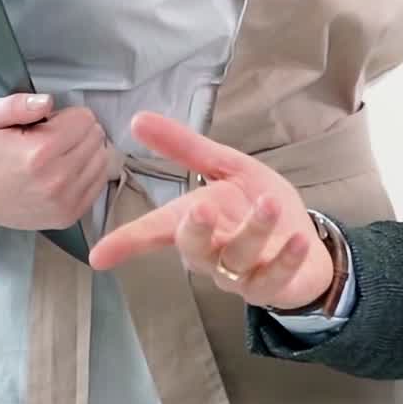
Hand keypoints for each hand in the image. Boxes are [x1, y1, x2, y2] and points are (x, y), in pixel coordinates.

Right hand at [0, 94, 108, 229]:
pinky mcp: (70, 215)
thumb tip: (46, 102)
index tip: (50, 125)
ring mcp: (64, 201)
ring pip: (102, 158)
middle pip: (96, 137)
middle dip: (78, 132)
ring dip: (86, 152)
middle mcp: (56, 180)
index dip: (68, 117)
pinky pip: (100, 180)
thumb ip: (18, 104)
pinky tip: (65, 171)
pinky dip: (88, 172)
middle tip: (52, 140)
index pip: (85, 119)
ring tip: (58, 155)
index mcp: (39, 153)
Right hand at [88, 112, 332, 311]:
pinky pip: (276, 276)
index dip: (128, 241)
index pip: (155, 230)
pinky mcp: (271, 284)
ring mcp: (240, 272)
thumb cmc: (254, 206)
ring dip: (254, 230)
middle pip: (194, 248)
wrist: (303, 244)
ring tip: (269, 203)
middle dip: (195, 230)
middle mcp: (211, 252)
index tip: (99, 254)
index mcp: (195, 222)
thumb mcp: (226, 169)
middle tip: (199, 207)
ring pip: (238, 257)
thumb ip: (186, 148)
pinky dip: (286, 258)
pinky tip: (297, 238)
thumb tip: (138, 119)